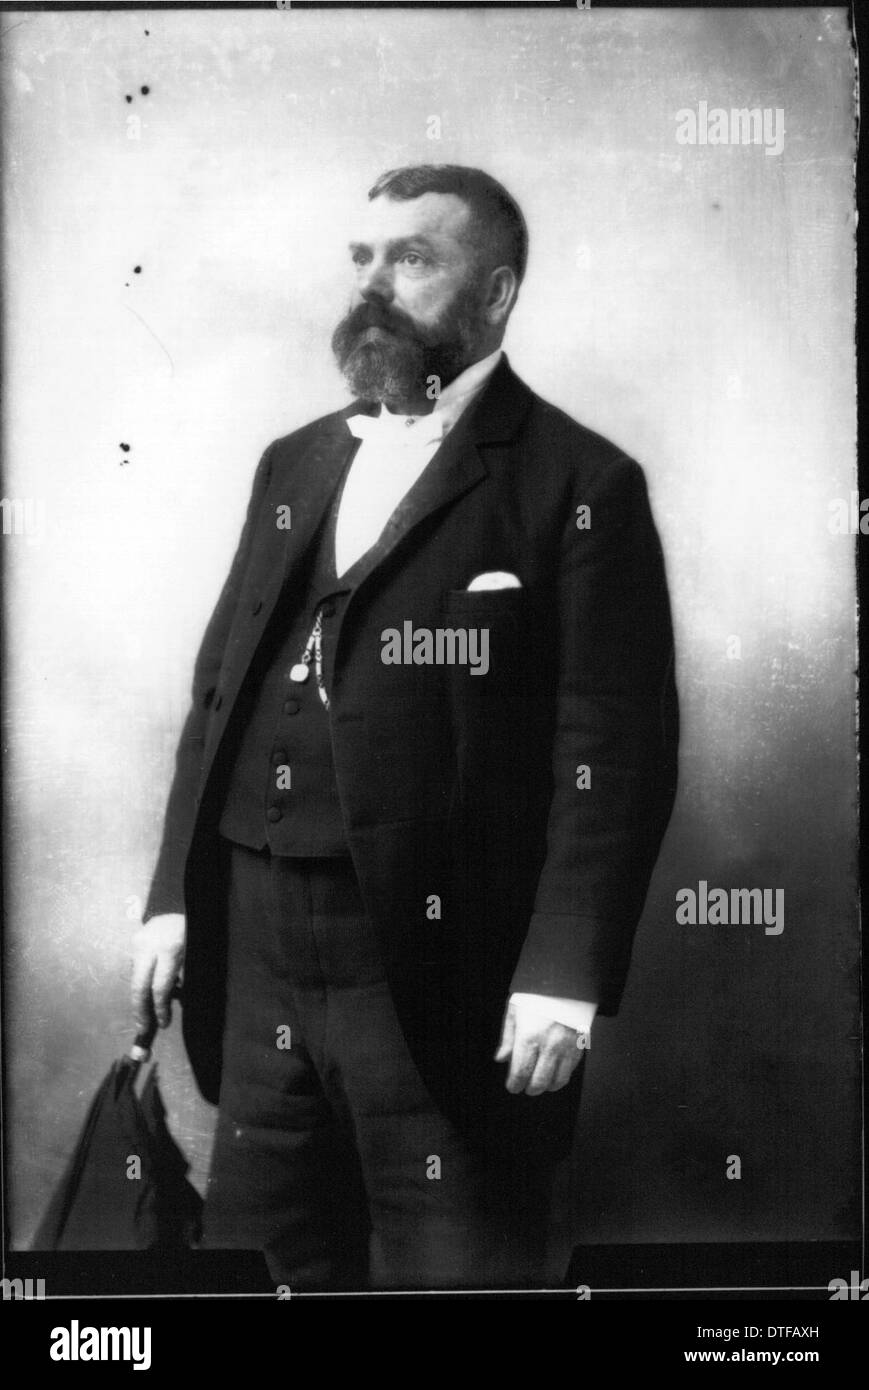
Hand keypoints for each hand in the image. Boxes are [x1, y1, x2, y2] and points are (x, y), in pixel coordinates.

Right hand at [131, 913, 185, 1032]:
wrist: (183, 900)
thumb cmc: (197, 930)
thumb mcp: (197, 954)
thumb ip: (187, 978)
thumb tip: (178, 1005)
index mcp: (170, 949)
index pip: (160, 987)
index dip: (160, 1009)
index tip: (163, 1024)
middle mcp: (149, 945)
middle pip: (138, 986)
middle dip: (140, 1010)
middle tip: (143, 1028)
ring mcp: (139, 941)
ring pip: (136, 977)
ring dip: (143, 995)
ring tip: (149, 1008)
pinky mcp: (134, 940)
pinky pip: (137, 966)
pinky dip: (145, 978)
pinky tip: (152, 983)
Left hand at [494, 999, 584, 1095]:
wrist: (565, 982)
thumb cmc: (537, 994)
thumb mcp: (514, 1010)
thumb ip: (507, 1037)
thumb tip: (501, 1058)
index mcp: (529, 1037)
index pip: (520, 1072)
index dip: (514, 1084)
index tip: (512, 1086)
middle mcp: (548, 1046)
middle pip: (538, 1082)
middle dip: (529, 1088)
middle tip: (524, 1086)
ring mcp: (566, 1048)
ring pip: (557, 1081)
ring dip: (546, 1086)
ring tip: (539, 1083)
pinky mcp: (579, 1046)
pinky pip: (571, 1071)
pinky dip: (561, 1077)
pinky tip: (554, 1074)